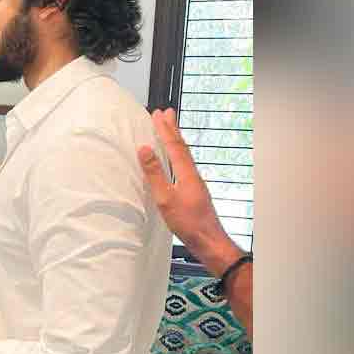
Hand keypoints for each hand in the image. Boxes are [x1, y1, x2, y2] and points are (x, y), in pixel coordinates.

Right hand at [137, 108, 240, 267]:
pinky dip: (178, 156)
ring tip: (170, 129)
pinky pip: (185, 166)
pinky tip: (176, 161)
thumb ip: (155, 174)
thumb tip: (145, 150)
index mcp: (187, 173)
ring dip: (176, 141)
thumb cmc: (188, 223)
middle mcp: (193, 174)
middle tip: (167, 112)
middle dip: (172, 129)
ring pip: (184, 155)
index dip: (165, 129)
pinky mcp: (195, 191)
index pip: (173, 146)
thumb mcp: (165, 199)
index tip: (157, 114)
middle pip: (181, 147)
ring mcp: (195, 183)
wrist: (209, 240)